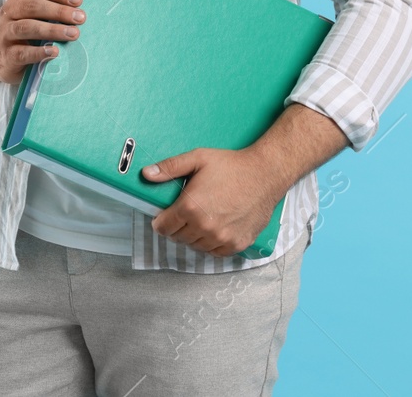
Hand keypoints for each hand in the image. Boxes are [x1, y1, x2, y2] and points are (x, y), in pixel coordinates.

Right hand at [0, 0, 84, 84]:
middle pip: (32, 7)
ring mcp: (5, 34)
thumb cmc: (24, 31)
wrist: (1, 58)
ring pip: (26, 27)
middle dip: (59, 11)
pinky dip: (39, 52)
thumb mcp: (34, 12)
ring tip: (74, 34)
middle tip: (80, 18)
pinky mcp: (6, 56)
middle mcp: (8, 13)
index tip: (79, 0)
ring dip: (52, 30)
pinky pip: (22, 52)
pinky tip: (54, 52)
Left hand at [140, 147, 285, 255]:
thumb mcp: (197, 158)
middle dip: (176, 227)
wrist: (264, 174)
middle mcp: (205, 227)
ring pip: (195, 246)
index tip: (164, 216)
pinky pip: (215, 252)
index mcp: (190, 207)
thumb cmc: (231, 165)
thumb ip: (169, 167)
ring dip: (193, 236)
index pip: (163, 227)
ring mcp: (222, 238)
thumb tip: (146, 174)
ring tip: (199, 220)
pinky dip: (210, 243)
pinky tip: (213, 229)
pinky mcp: (237, 244)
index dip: (160, 221)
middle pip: (178, 238)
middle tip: (184, 214)